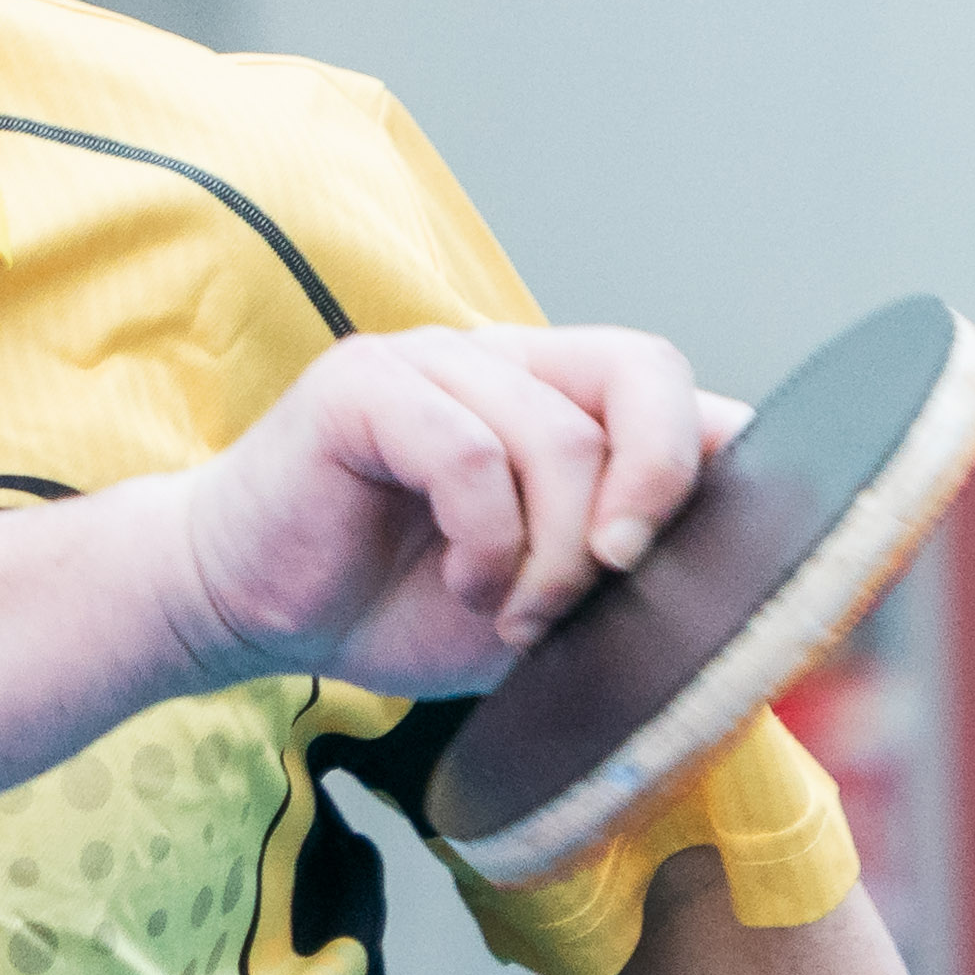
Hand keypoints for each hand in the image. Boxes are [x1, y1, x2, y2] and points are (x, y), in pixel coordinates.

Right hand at [156, 325, 727, 694]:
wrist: (242, 609)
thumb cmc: (390, 605)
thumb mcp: (538, 605)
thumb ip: (619, 576)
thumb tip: (733, 586)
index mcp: (555, 400)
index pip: (672, 391)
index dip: (718, 458)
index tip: (726, 558)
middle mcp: (504, 360)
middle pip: (645, 370)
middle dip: (656, 481)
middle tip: (621, 572)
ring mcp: (433, 362)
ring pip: (556, 433)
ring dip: (552, 553)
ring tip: (509, 614)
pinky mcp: (364, 385)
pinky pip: (468, 451)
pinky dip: (484, 540)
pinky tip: (463, 586)